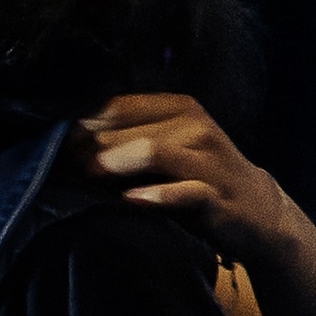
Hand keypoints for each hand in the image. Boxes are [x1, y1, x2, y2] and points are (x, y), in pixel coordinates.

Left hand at [71, 94, 297, 269]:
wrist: (256, 210)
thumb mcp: (169, 145)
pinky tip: (132, 201)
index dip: (81, 125)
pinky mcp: (217, 195)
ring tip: (90, 180)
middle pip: (126, 129)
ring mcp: (209, 160)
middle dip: (89, 150)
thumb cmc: (197, 176)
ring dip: (113, 166)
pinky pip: (183, 192)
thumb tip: (67, 137)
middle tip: (68, 170)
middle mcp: (196, 127)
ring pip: (150, 151)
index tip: (60, 148)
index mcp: (180, 107)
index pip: (115, 105)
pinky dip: (154, 196)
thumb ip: (128, 135)